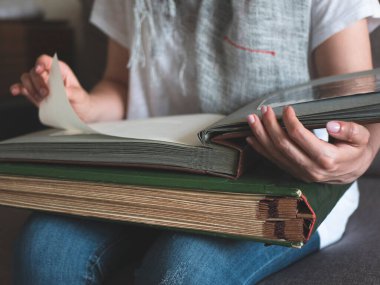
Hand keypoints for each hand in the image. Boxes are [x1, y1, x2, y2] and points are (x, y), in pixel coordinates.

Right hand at [10, 55, 92, 121]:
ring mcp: (41, 84)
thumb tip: (60, 92)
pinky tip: (16, 91)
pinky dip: (18, 89)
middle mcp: (48, 75)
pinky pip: (23, 89)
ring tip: (42, 99)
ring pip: (27, 79)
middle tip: (46, 94)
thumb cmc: (82, 101)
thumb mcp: (80, 96)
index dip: (40, 63)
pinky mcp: (36, 94)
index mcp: (60, 70)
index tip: (40, 71)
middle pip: (34, 71)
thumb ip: (71, 93)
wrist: (81, 113)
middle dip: (37, 82)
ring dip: (30, 88)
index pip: (45, 60)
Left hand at [246, 105, 374, 183]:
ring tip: (251, 119)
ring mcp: (299, 172)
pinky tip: (251, 137)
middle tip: (263, 110)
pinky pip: (273, 160)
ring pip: (274, 153)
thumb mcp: (360, 138)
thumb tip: (332, 124)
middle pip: (283, 145)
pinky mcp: (293, 172)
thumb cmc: (355, 149)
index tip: (286, 108)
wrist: (352, 169)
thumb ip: (349, 130)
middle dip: (270, 126)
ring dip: (260, 135)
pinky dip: (260, 148)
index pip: (301, 138)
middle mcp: (310, 169)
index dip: (290, 121)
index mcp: (327, 159)